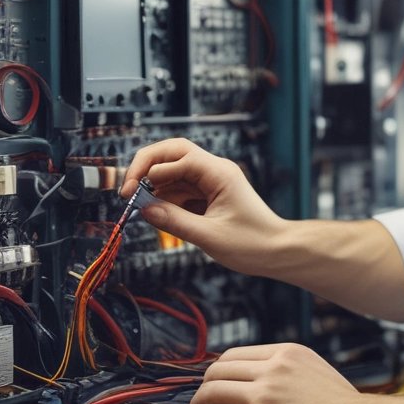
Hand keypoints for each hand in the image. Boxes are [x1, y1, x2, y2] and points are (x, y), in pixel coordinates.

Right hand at [120, 138, 285, 273]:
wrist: (277, 251)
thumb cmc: (253, 244)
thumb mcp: (209, 236)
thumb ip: (175, 221)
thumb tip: (144, 209)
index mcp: (219, 173)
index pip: (178, 156)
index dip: (151, 170)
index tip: (132, 191)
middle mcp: (215, 171)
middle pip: (173, 153)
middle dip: (147, 167)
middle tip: (127, 188)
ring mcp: (211, 181)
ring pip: (173, 170)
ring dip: (153, 184)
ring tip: (136, 204)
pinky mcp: (208, 194)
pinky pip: (180, 188)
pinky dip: (164, 197)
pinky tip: (154, 210)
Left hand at [188, 343, 362, 403]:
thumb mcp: (313, 368)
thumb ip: (286, 367)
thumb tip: (264, 376)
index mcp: (284, 352)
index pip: (235, 354)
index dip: (218, 369)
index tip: (214, 381)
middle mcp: (271, 369)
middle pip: (219, 370)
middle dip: (203, 385)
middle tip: (200, 398)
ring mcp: (265, 396)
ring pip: (213, 392)